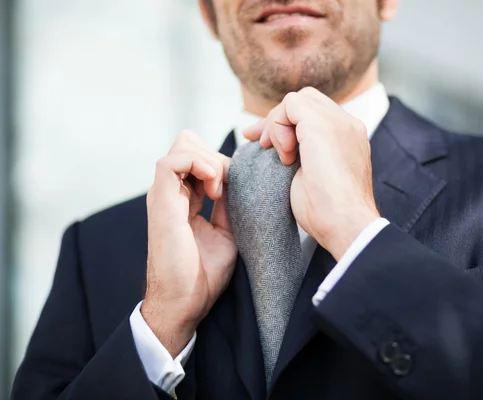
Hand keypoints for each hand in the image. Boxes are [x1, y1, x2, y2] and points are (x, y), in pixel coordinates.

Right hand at [142, 130, 236, 356]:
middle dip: (215, 155)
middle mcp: (171, 191)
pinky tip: (213, 188)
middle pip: (189, 143)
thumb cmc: (203, 274)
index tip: (238, 186)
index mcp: (184, 197)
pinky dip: (198, 165)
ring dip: (210, 160)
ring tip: (219, 189)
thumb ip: (228, 204)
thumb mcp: (226, 231)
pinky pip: (172, 161)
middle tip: (226, 185)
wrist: (186, 301)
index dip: (222, 162)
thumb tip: (239, 181)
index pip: (199, 157)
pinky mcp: (161, 201)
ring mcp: (164, 194)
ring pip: (183, 145)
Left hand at [243, 87, 379, 260]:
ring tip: (281, 157)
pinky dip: (278, 127)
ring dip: (278, 125)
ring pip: (297, 100)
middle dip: (278, 119)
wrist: (345, 225)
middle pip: (305, 100)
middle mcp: (348, 125)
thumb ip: (303, 156)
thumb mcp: (314, 176)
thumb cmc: (328, 213)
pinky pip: (290, 105)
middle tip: (263, 145)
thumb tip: (277, 146)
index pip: (315, 113)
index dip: (286, 124)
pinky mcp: (322, 125)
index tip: (266, 145)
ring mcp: (338, 122)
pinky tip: (284, 155)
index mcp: (348, 138)